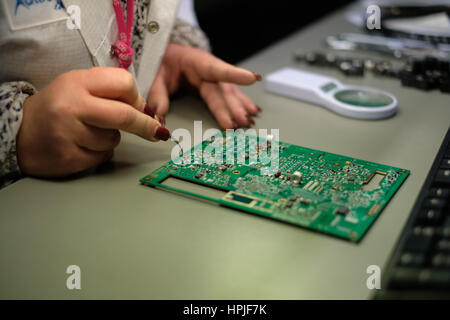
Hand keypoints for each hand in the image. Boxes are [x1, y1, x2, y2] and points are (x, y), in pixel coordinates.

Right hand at [17, 67, 168, 176]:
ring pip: (113, 139)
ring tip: (88, 132)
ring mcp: (69, 133)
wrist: (21, 132)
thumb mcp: (81, 87)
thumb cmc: (59, 107)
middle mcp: (72, 106)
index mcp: (77, 82)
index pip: (124, 83)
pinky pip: (102, 156)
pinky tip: (82, 145)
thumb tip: (148, 112)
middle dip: (146, 126)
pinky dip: (99, 152)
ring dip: (111, 139)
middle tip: (158, 132)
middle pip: (125, 116)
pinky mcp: (68, 157)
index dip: (137, 98)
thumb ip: (111, 93)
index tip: (143, 108)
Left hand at [147, 44, 261, 128]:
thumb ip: (157, 95)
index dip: (235, 75)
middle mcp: (210, 70)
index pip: (217, 69)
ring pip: (229, 93)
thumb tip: (159, 116)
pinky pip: (230, 95)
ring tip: (250, 120)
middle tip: (242, 121)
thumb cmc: (163, 61)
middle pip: (223, 89)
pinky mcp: (215, 85)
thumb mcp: (156, 75)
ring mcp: (214, 78)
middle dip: (234, 106)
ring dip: (240, 107)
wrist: (167, 54)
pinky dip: (241, 104)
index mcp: (197, 62)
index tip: (252, 78)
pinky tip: (252, 111)